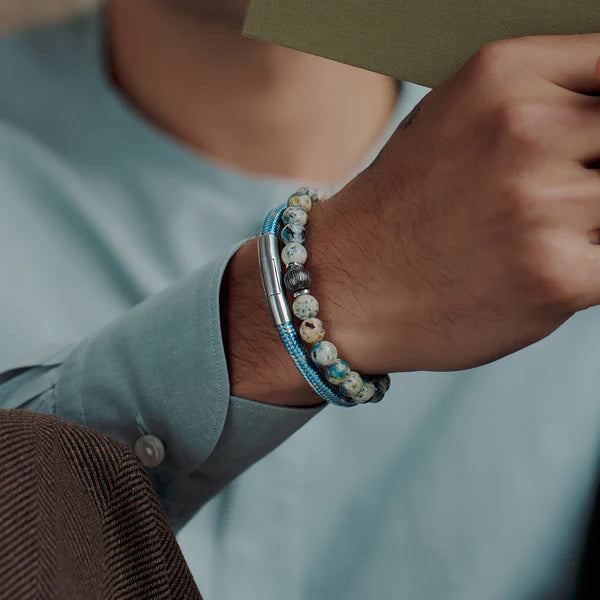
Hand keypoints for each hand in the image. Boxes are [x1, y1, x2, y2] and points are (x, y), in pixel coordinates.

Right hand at [308, 35, 599, 372]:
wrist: (340, 286)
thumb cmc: (399, 210)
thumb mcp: (454, 119)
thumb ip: (537, 99)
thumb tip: (598, 113)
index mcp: (503, 75)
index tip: (590, 151)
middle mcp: (525, 128)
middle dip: (595, 171)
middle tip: (558, 198)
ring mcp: (541, 203)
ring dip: (592, 223)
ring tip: (537, 237)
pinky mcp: (556, 275)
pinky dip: (589, 269)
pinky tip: (541, 270)